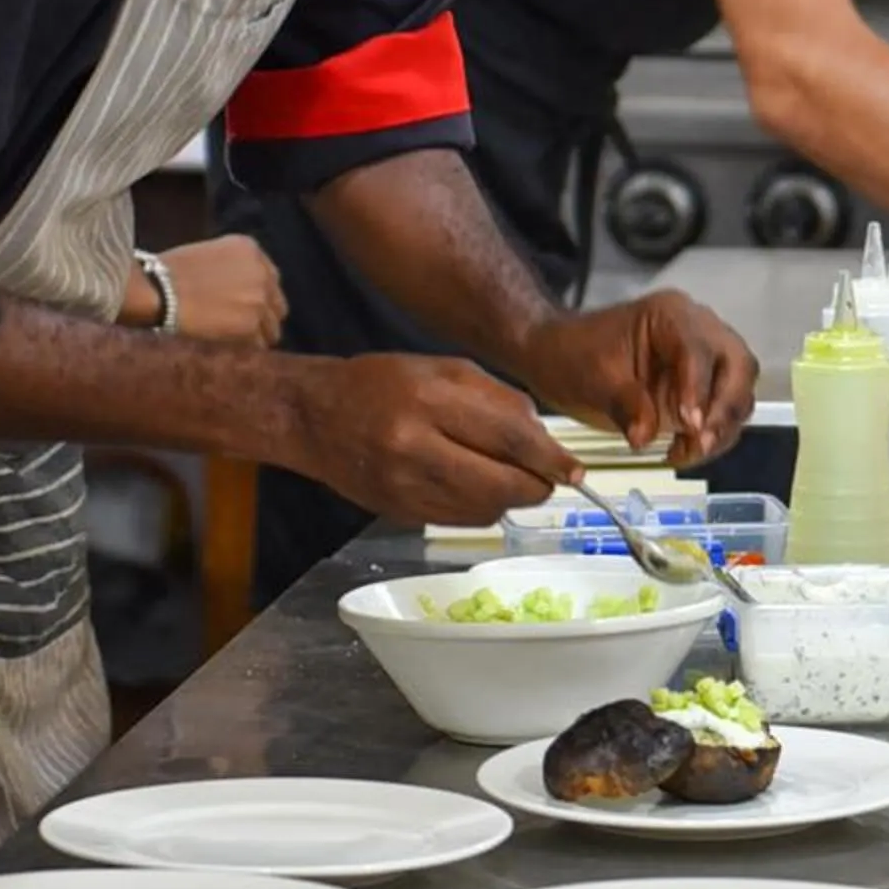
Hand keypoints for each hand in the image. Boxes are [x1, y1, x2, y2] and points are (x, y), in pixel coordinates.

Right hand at [150, 236, 286, 346]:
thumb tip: (242, 290)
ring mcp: (259, 300)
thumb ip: (234, 268)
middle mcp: (261, 273)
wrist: (157, 292)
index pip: (270, 279)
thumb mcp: (208, 254)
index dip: (259, 297)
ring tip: (232, 344)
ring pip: (271, 329)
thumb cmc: (167, 275)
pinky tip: (228, 351)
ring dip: (256, 338)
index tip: (247, 309)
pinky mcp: (251, 325)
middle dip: (263, 318)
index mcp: (250, 250)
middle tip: (241, 331)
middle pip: (277, 306)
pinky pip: (259, 347)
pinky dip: (245, 351)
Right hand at [286, 354, 577, 525]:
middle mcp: (414, 446)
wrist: (313, 416)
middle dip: (537, 486)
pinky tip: (475, 486)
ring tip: (508, 476)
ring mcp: (404, 486)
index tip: (576, 469)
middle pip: (502, 485)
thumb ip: (499, 400)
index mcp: (429, 399)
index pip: (509, 438)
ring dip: (510, 499)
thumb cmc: (381, 383)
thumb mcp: (444, 368)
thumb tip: (545, 440)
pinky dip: (480, 508)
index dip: (550, 458)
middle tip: (550, 478)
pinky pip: (459, 521)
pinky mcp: (398, 513)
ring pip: (484, 510)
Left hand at [526, 290, 759, 466]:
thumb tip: (646, 437)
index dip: (698, 388)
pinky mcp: (701, 388)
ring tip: (686, 452)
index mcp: (670, 315)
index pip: (699, 349)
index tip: (689, 424)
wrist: (558, 357)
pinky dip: (711, 435)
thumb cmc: (573, 354)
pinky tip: (682, 452)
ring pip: (738, 392)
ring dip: (721, 427)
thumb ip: (624, 404)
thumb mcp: (592, 378)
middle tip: (700, 441)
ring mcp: (704, 360)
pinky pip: (723, 412)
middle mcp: (697, 330)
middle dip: (724, 409)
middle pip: (738, 367)